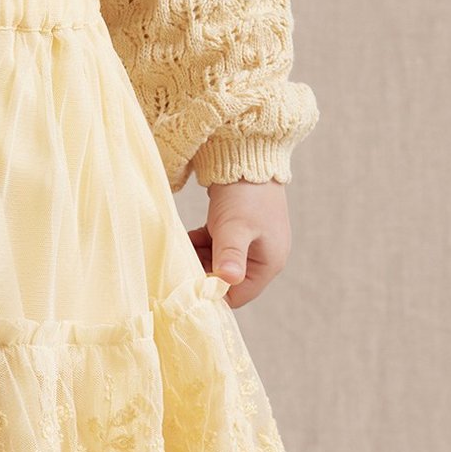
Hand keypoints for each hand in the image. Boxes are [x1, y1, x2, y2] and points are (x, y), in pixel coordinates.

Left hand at [187, 179, 290, 309]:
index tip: (190, 284)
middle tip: (182, 264)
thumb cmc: (245, 194)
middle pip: (225, 281)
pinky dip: (199, 245)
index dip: (213, 293)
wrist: (247, 155)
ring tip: (183, 249)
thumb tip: (228, 280)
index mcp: (269, 264)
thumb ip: (230, 254)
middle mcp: (261, 258)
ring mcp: (249, 244)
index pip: (238, 295)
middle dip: (202, 274)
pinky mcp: (236, 231)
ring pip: (216, 264)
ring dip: (198, 259)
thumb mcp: (235, 226)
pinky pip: (214, 247)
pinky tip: (187, 237)